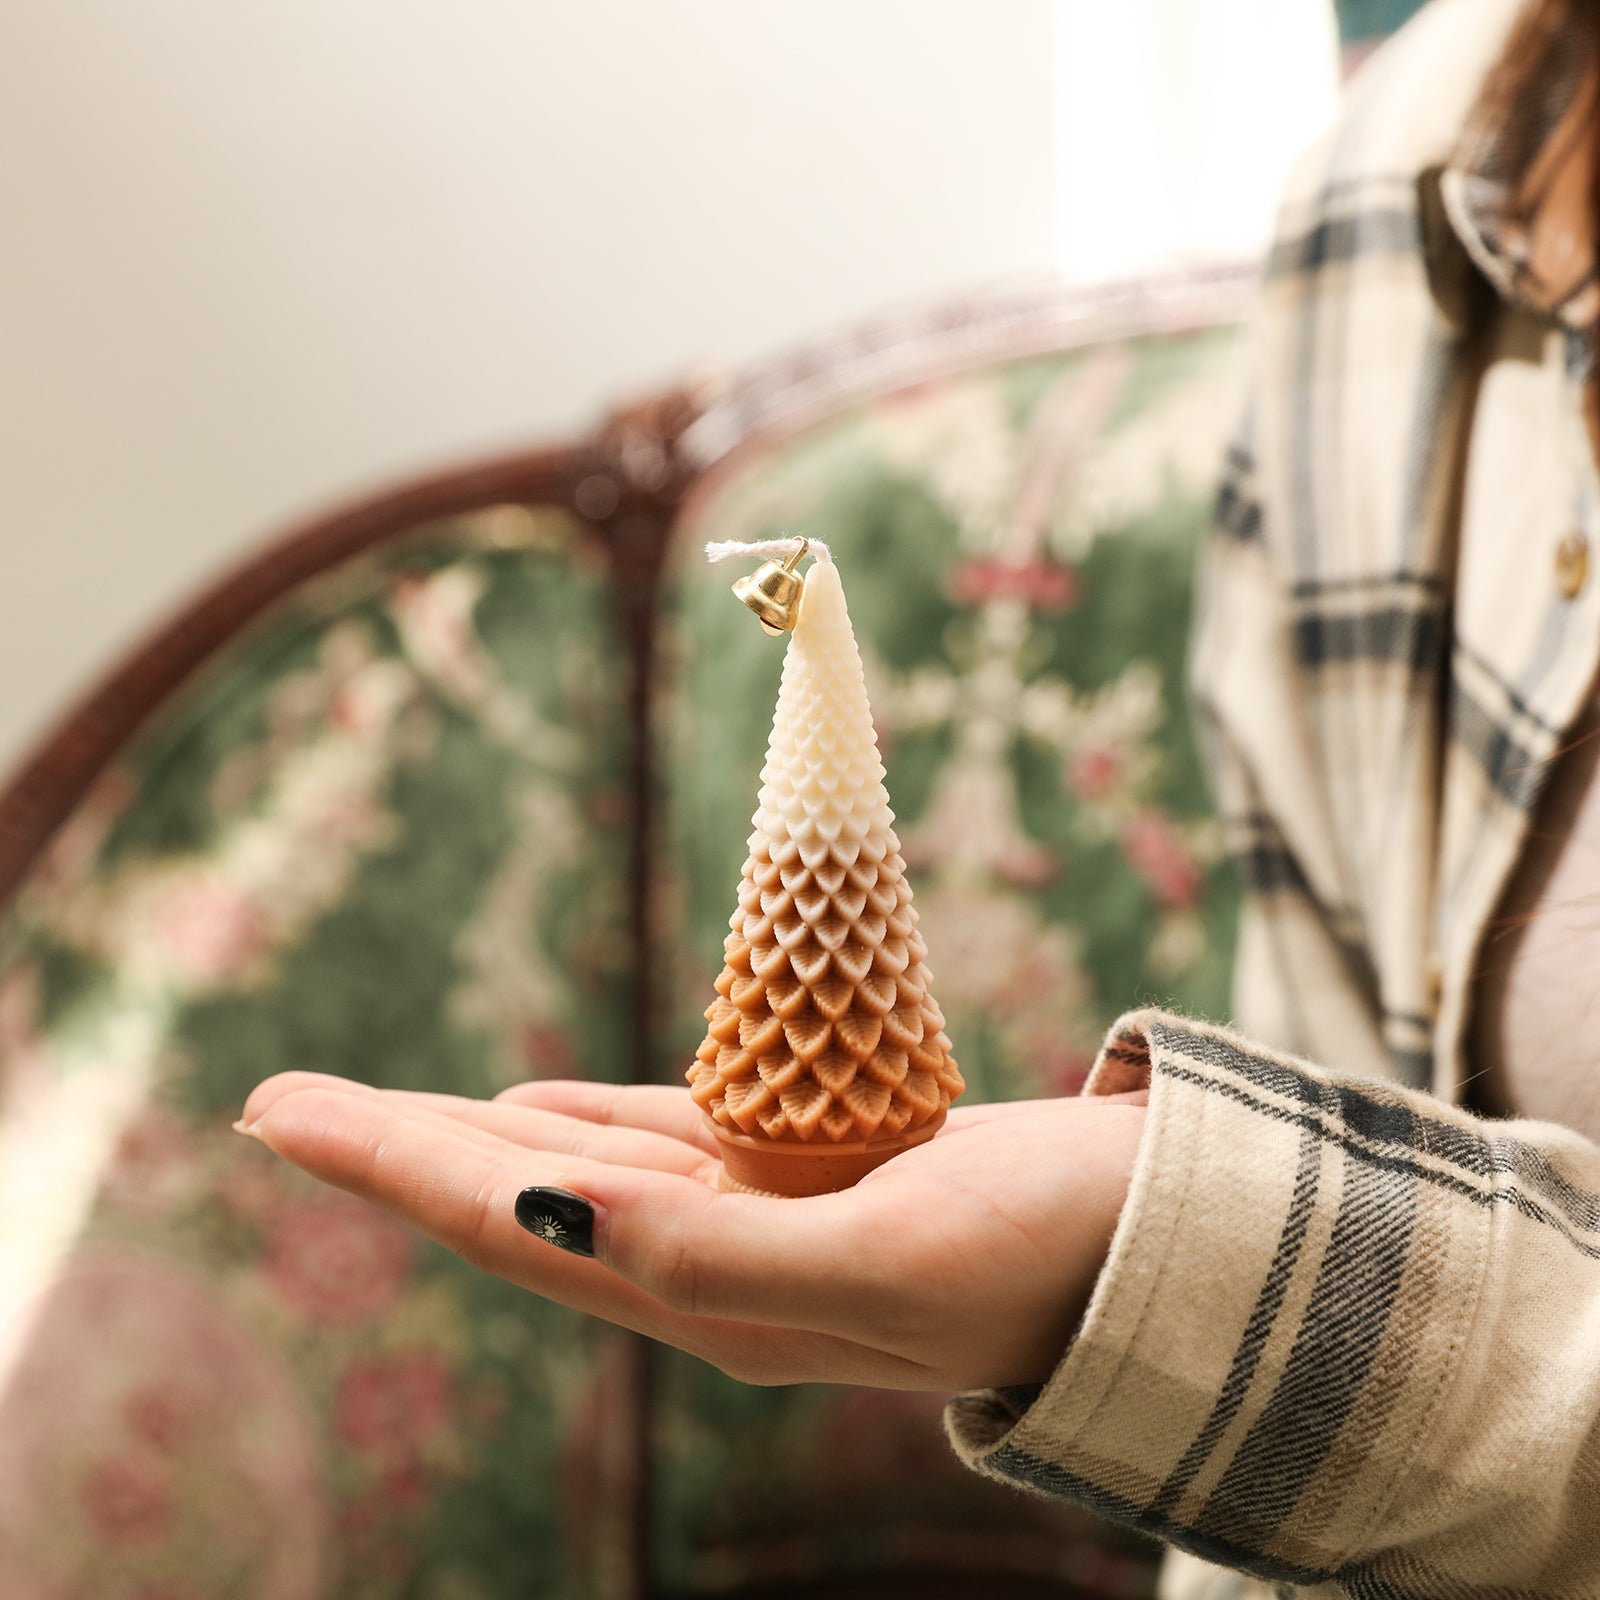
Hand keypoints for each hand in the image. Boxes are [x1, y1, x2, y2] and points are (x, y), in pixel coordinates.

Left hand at [236, 1073, 1146, 1390]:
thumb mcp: (886, 1259)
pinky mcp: (812, 1179)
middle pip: (520, 1198)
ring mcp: (761, 1225)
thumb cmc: (1048, 1255)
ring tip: (380, 1111)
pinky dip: (588, 1119)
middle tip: (279, 1104)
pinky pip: (666, 1144)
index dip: (396, 1167)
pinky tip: (537, 1107)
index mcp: (719, 1297)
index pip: (518, 1221)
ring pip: (579, 1167)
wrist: (1165, 1255)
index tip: (283, 1114)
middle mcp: (717, 1270)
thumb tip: (549, 1204)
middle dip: (396, 1151)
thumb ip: (717, 1254)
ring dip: (473, 1134)